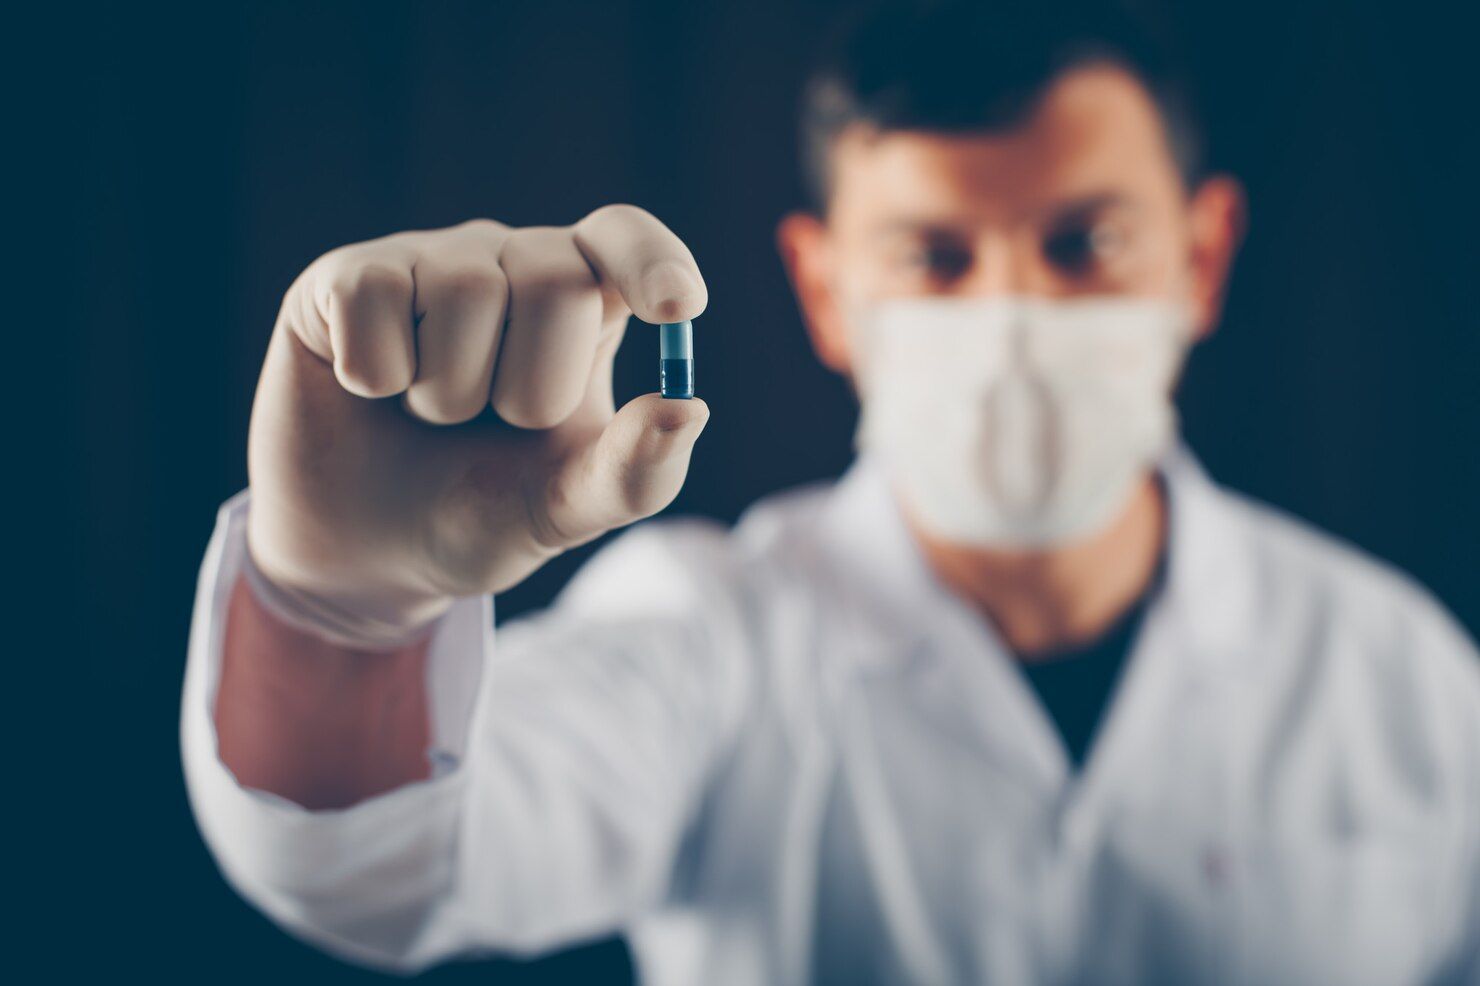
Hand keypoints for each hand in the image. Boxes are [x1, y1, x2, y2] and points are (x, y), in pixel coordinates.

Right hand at [245, 207, 709, 638]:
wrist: (368, 556)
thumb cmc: (480, 516)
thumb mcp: (565, 510)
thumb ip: (634, 472)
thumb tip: (688, 409)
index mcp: (583, 307)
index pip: (623, 239)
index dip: (652, 260)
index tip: (678, 308)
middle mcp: (511, 265)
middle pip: (555, 281)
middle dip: (530, 388)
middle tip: (493, 424)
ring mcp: (427, 262)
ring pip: (463, 292)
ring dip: (447, 392)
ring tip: (430, 415)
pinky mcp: (343, 279)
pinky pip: (373, 299)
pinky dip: (375, 375)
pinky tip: (370, 392)